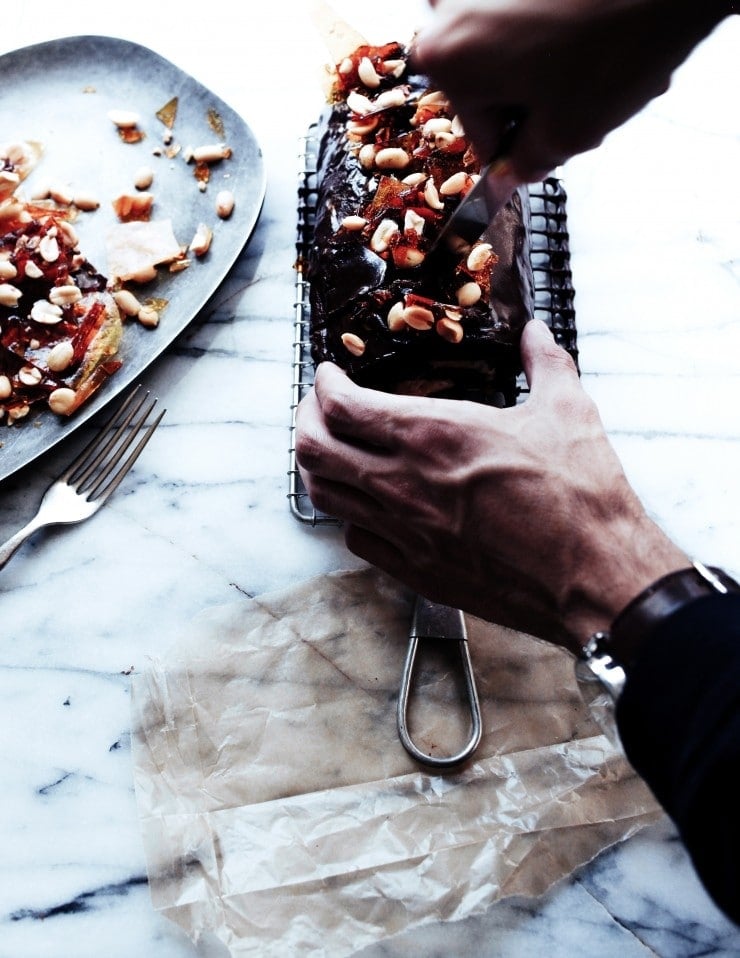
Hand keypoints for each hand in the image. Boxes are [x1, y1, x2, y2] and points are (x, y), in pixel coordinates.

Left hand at [295, 320, 687, 652]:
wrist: (593, 577)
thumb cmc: (580, 497)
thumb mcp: (568, 411)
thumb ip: (545, 363)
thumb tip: (537, 333)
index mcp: (433, 434)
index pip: (341, 405)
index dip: (323, 385)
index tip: (329, 375)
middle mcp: (404, 483)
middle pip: (313, 449)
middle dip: (305, 420)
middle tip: (318, 408)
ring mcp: (405, 532)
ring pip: (325, 496)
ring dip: (317, 466)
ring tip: (329, 451)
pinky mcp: (416, 571)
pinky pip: (358, 538)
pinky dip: (351, 514)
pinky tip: (368, 504)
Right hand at [414, 0, 732, 180]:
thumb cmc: (614, 44)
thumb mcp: (567, 133)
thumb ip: (530, 161)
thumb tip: (518, 167)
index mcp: (448, 60)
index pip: (480, 134)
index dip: (519, 148)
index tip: (548, 146)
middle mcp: (453, 13)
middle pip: (494, 85)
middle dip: (539, 101)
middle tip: (586, 104)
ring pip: (518, 50)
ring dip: (556, 69)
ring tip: (605, 70)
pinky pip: (533, 17)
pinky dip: (565, 32)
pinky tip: (600, 38)